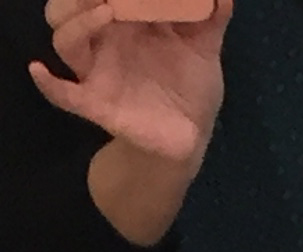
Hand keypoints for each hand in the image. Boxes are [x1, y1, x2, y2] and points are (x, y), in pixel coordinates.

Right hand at [33, 0, 229, 163]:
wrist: (189, 138)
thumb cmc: (189, 86)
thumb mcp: (204, 49)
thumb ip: (212, 18)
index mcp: (127, 19)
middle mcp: (106, 39)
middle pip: (70, 5)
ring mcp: (99, 70)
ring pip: (65, 40)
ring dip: (76, 22)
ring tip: (105, 11)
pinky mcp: (98, 104)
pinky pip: (64, 95)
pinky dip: (50, 84)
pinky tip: (40, 71)